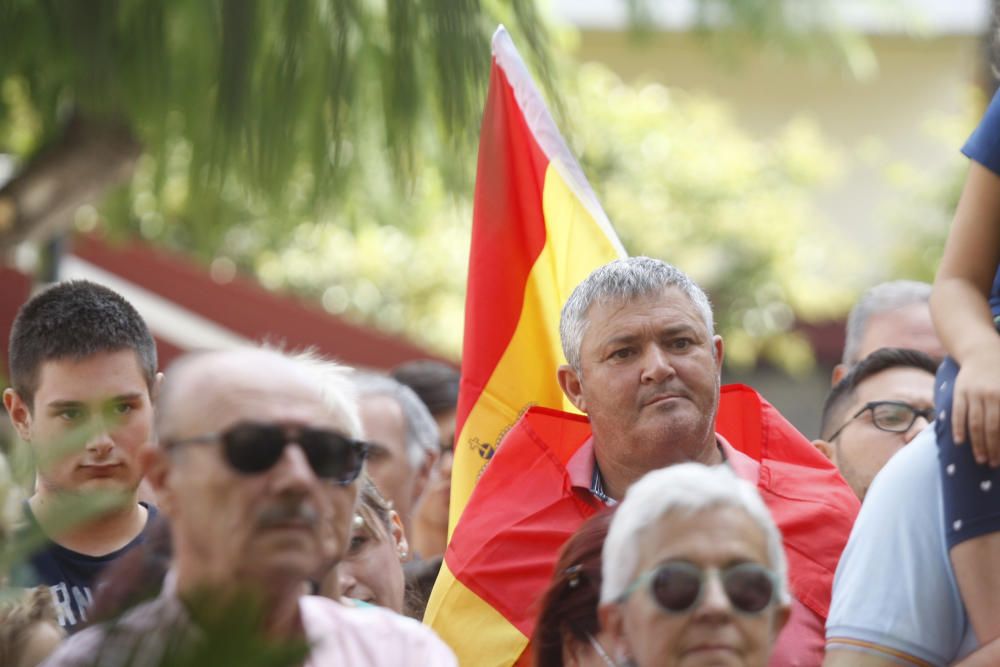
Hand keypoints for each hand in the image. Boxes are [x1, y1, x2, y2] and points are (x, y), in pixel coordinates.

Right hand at [952, 344, 999, 466]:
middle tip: (993, 464)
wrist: (982, 351)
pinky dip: (958, 428)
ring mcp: (973, 394)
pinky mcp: (959, 392)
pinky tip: (960, 442)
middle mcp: (990, 395)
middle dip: (992, 449)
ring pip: (975, 424)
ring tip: (980, 459)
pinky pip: (958, 413)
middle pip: (991, 428)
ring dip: (977, 444)